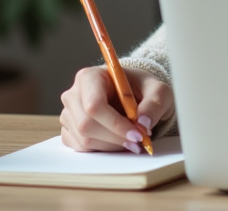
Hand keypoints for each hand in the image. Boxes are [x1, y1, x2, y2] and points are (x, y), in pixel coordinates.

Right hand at [59, 66, 173, 151]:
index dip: (115, 123)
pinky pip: (81, 148)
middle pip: (86, 124)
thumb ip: (155, 103)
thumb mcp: (158, 90)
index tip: (137, 134)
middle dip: (115, 138)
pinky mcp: (69, 130)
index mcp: (90, 76)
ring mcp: (68, 114)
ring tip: (133, 141)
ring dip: (112, 146)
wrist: (135, 95)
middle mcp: (73, 94)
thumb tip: (143, 123)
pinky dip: (103, 149)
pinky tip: (119, 142)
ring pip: (84, 139)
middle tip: (139, 141)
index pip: (94, 104)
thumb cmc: (143, 89)